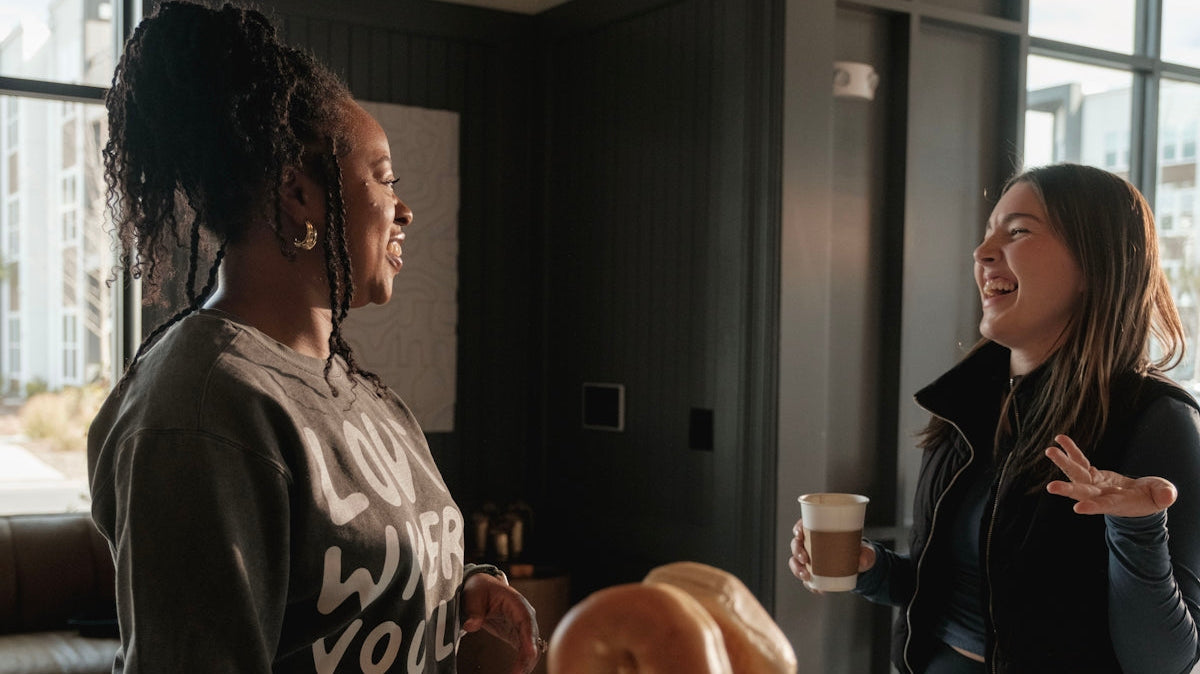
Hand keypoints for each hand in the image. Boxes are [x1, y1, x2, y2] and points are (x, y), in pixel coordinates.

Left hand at [461, 572, 541, 673]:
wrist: (481, 587)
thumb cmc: (480, 589)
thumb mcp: (473, 597)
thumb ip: (474, 612)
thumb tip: (471, 625)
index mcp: (516, 603)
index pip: (526, 621)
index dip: (529, 638)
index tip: (530, 653)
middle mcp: (525, 615)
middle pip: (532, 638)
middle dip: (527, 657)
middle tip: (517, 673)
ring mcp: (523, 626)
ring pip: (531, 647)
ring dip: (526, 663)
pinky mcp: (517, 635)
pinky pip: (524, 651)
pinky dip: (522, 662)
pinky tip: (517, 673)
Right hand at [787, 518, 874, 593]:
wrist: (860, 566)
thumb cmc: (859, 552)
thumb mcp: (866, 552)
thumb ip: (866, 555)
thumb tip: (861, 560)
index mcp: (820, 532)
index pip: (803, 527)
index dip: (797, 529)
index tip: (799, 534)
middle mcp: (811, 544)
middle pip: (796, 544)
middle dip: (796, 551)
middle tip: (804, 558)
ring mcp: (810, 559)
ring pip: (795, 562)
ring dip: (797, 568)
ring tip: (806, 576)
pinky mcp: (813, 573)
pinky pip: (806, 578)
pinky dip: (809, 584)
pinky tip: (817, 589)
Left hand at [1045, 434, 1176, 516]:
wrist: (1139, 497)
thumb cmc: (1151, 498)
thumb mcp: (1161, 496)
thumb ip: (1164, 495)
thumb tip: (1168, 496)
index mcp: (1117, 503)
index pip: (1104, 505)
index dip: (1092, 507)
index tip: (1079, 508)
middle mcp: (1100, 494)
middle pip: (1082, 492)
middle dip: (1067, 490)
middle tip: (1051, 487)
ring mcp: (1094, 484)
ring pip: (1076, 474)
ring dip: (1063, 463)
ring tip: (1050, 450)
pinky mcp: (1093, 474)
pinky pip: (1080, 461)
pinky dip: (1071, 451)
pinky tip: (1060, 440)